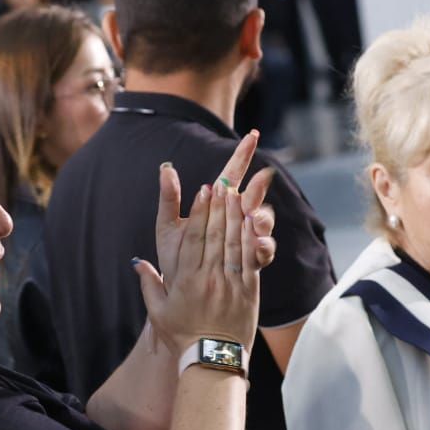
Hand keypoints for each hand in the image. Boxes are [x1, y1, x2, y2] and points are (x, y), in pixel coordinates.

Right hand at [137, 156, 271, 352]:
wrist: (213, 359)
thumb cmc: (182, 335)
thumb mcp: (158, 312)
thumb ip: (148, 285)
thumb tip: (138, 264)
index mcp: (187, 281)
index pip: (193, 239)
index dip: (199, 212)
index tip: (202, 191)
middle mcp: (209, 278)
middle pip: (215, 234)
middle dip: (218, 206)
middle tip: (221, 182)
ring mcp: (230, 283)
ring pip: (233, 242)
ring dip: (235, 215)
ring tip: (235, 193)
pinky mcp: (248, 290)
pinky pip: (249, 258)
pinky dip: (250, 237)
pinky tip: (250, 219)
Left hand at [153, 131, 276, 278]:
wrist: (181, 294)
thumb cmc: (174, 258)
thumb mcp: (167, 226)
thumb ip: (169, 198)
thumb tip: (165, 167)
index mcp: (215, 207)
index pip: (231, 174)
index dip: (242, 154)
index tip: (253, 134)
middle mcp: (234, 220)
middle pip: (252, 196)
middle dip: (258, 186)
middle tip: (264, 175)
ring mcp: (245, 240)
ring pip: (261, 222)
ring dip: (262, 218)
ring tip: (256, 218)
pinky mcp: (250, 261)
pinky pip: (262, 252)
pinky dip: (263, 247)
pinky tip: (259, 246)